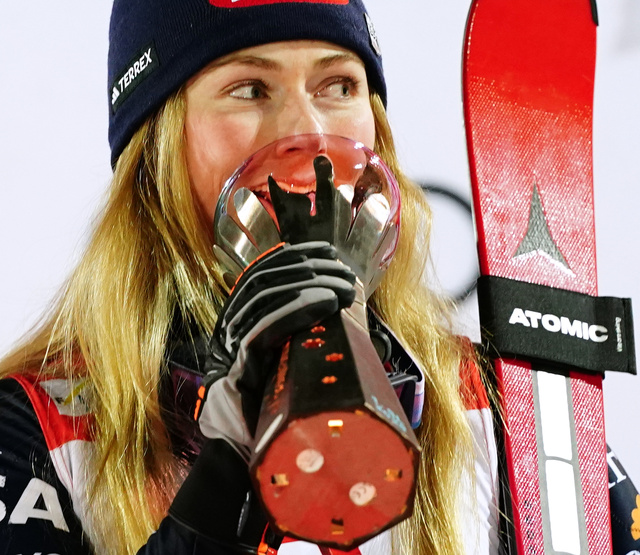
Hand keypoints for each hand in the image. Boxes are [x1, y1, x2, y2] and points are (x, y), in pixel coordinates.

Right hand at [197, 240, 355, 458]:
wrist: (252, 450)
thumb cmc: (278, 403)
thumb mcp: (295, 355)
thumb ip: (307, 328)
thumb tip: (346, 300)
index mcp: (241, 317)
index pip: (264, 270)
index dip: (297, 255)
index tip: (330, 252)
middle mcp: (229, 324)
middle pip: (266, 278)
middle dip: (310, 269)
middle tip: (346, 275)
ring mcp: (229, 344)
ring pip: (265, 297)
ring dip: (310, 285)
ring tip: (344, 289)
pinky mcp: (236, 366)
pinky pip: (263, 327)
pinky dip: (296, 309)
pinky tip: (325, 303)